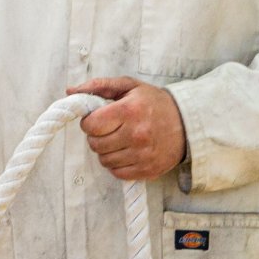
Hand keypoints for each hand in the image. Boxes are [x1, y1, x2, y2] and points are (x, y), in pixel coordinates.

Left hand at [67, 76, 186, 180]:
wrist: (188, 123)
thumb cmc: (154, 103)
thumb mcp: (129, 87)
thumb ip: (98, 86)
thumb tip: (70, 91)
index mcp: (129, 111)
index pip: (91, 125)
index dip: (90, 122)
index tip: (99, 118)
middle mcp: (136, 134)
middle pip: (95, 144)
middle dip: (98, 136)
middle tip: (111, 129)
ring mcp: (143, 155)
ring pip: (104, 160)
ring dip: (107, 151)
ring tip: (121, 140)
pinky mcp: (148, 170)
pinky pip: (117, 173)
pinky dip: (117, 164)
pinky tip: (127, 152)